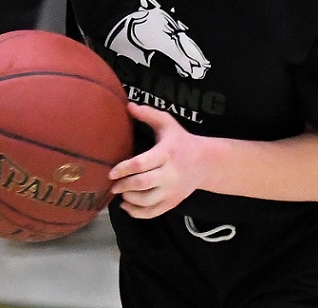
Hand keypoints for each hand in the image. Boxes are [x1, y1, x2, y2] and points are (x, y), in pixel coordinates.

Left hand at [108, 103, 205, 218]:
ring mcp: (172, 191)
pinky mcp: (173, 202)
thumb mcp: (167, 123)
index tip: (111, 172)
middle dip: (124, 186)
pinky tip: (126, 205)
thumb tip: (128, 105)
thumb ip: (148, 114)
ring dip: (129, 199)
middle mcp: (170, 174)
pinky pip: (153, 213)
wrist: (206, 163)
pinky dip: (137, 213)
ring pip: (147, 201)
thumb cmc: (180, 140)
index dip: (123, 169)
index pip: (141, 164)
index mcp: (166, 154)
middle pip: (142, 184)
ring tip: (120, 193)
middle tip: (112, 185)